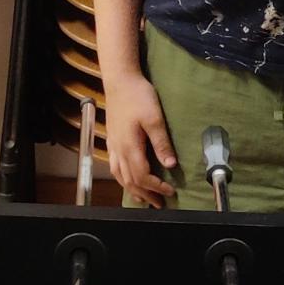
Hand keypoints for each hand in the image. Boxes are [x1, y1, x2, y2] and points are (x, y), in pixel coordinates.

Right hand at [104, 69, 176, 203]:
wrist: (120, 81)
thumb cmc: (138, 96)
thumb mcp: (154, 118)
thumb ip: (162, 143)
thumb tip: (170, 165)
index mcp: (130, 147)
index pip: (142, 176)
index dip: (156, 187)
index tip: (171, 192)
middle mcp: (119, 150)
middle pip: (130, 180)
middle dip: (146, 194)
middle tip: (160, 204)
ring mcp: (113, 146)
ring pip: (120, 176)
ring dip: (133, 190)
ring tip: (144, 199)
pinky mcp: (112, 140)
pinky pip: (115, 167)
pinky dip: (123, 179)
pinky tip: (128, 180)